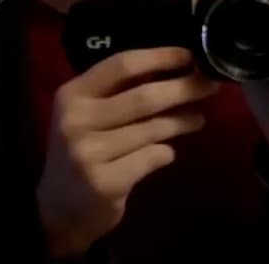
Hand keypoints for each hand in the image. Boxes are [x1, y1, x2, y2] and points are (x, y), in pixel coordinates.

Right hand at [36, 47, 220, 256]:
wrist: (57, 212)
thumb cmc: (81, 152)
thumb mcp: (86, 115)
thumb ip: (118, 92)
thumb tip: (176, 67)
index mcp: (72, 94)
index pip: (123, 65)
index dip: (161, 58)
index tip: (191, 56)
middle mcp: (76, 120)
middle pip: (144, 97)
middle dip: (184, 88)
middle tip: (211, 85)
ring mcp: (88, 153)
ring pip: (152, 129)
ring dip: (182, 122)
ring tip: (197, 119)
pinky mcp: (104, 183)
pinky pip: (152, 157)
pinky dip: (166, 153)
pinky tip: (167, 153)